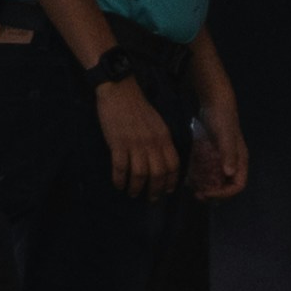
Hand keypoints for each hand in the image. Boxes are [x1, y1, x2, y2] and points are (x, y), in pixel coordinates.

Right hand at [94, 79, 181, 198]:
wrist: (120, 91)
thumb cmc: (139, 107)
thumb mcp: (158, 123)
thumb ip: (162, 141)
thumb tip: (162, 159)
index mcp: (164, 138)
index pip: (173, 165)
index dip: (171, 181)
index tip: (167, 190)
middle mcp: (152, 143)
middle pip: (158, 174)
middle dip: (155, 190)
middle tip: (151, 198)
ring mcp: (134, 144)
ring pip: (140, 174)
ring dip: (137, 188)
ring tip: (133, 194)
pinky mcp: (118, 144)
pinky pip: (120, 167)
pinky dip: (119, 179)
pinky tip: (118, 184)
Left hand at [192, 100, 249, 204]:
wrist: (214, 103)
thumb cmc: (222, 119)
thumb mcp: (225, 135)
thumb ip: (228, 153)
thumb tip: (230, 173)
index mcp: (240, 161)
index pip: (237, 186)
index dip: (224, 193)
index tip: (208, 193)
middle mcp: (233, 163)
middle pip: (227, 186)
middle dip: (214, 193)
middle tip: (198, 195)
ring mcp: (222, 159)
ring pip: (217, 181)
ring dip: (207, 188)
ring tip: (193, 190)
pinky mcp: (213, 155)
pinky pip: (208, 171)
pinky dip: (200, 177)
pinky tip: (188, 180)